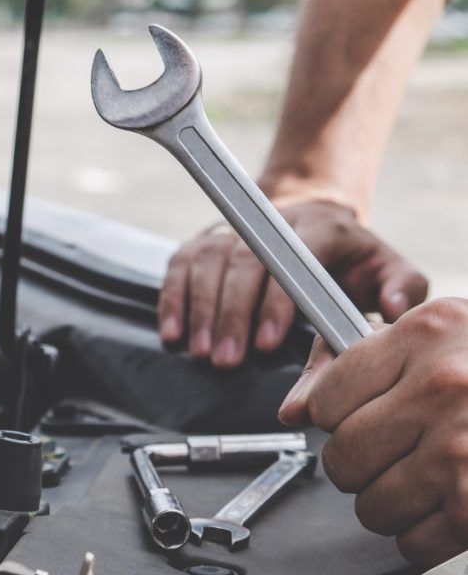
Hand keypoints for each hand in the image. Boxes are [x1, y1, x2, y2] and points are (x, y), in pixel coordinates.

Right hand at [158, 199, 427, 367]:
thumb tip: (391, 311)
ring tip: (201, 350)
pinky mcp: (207, 237)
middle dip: (232, 314)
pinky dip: (173, 296)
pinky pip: (181, 262)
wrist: (314, 214)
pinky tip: (173, 330)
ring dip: (201, 308)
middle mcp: (272, 221)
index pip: (292, 260)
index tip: (268, 342)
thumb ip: (400, 288)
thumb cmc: (351, 254)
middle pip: (243, 261)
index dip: (276, 301)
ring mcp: (235, 227)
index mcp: (320, 228)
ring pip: (208, 260)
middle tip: (227, 360)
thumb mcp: (388, 266)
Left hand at [279, 299, 467, 566]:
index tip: (354, 419)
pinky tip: (450, 501)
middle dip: (360, 464)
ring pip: (371, 505)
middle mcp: (441, 388)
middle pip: (341, 456)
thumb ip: (371, 362)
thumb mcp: (448, 334)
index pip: (328, 394)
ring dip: (392, 502)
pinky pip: (411, 541)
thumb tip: (296, 408)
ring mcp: (460, 449)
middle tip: (391, 453)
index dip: (335, 416)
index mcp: (427, 334)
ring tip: (428, 476)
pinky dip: (425, 534)